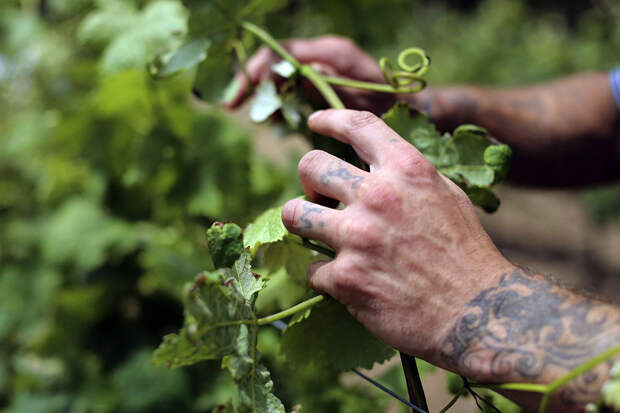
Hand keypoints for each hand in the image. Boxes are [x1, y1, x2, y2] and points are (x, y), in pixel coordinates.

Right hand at [225, 36, 398, 113]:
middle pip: (274, 64)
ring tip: (256, 117)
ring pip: (279, 80)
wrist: (406, 110)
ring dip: (263, 97)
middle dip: (251, 83)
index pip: (281, 53)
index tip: (240, 92)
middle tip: (231, 106)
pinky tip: (272, 119)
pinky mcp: (318, 89)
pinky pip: (290, 94)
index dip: (256, 70)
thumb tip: (289, 77)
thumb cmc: (388, 102)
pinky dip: (277, 106)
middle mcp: (320, 58)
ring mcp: (318, 73)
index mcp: (329, 53)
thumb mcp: (357, 96)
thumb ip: (324, 85)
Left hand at [281, 109, 514, 363]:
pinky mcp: (345, 278)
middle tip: (320, 198)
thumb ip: (408, 175)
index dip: (330, 119)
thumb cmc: (465, 253)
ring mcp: (357, 237)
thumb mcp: (447, 196)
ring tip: (316, 234)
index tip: (315, 121)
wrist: (476, 313)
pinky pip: (311, 268)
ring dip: (301, 222)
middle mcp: (378, 196)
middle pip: (310, 166)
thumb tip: (374, 162)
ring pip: (293, 213)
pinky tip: (345, 280)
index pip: (357, 125)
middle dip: (309, 181)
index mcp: (407, 169)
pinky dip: (325, 275)